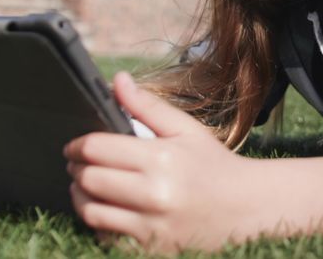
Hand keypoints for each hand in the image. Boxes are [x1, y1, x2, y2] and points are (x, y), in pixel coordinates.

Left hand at [64, 72, 261, 252]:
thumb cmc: (214, 165)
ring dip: (81, 196)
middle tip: (79, 164)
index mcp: (161, 158)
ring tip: (87, 186)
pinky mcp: (150, 247)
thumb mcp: (186, 130)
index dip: (77, 144)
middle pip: (89, 179)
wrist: (247, 209)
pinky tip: (107, 209)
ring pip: (91, 211)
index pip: (96, 148)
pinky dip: (99, 221)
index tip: (74, 145)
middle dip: (76, 169)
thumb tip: (117, 80)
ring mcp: (151, 225)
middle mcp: (154, 194)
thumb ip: (147, 105)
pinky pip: (106, 235)